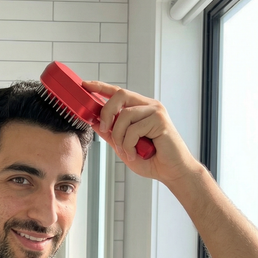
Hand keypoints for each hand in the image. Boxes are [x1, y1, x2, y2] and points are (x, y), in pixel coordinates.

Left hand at [82, 80, 198, 185]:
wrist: (171, 172)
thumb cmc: (152, 160)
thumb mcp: (124, 147)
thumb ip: (111, 134)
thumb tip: (95, 122)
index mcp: (140, 109)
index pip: (119, 93)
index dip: (101, 87)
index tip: (86, 85)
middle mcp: (148, 106)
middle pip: (120, 95)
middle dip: (106, 112)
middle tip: (104, 129)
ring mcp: (155, 111)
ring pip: (124, 115)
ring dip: (119, 137)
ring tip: (126, 151)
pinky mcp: (160, 120)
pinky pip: (133, 129)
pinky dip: (129, 145)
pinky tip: (135, 154)